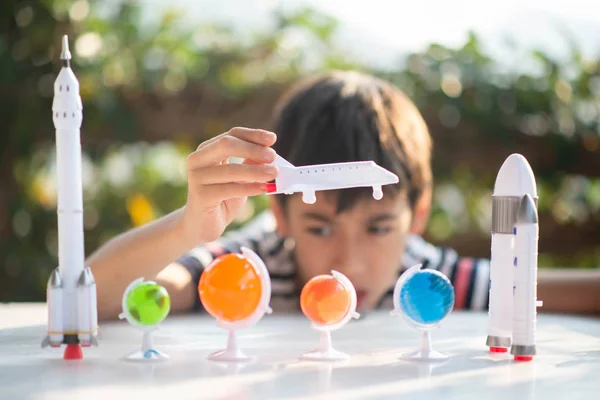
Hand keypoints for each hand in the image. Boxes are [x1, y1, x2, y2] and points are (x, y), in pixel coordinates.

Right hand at [180, 127, 277, 244]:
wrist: (202, 225)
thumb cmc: (223, 199)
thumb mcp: (240, 179)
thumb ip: (250, 164)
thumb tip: (270, 152)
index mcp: (206, 150)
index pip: (231, 135)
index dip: (253, 135)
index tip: (272, 139)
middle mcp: (197, 160)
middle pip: (226, 145)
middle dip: (253, 149)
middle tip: (273, 156)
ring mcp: (197, 178)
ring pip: (230, 169)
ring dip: (255, 170)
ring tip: (274, 173)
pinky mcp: (200, 195)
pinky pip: (229, 189)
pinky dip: (249, 187)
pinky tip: (264, 188)